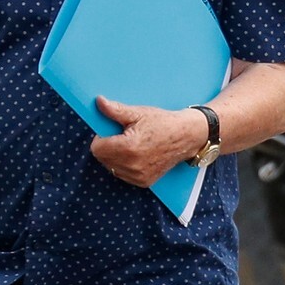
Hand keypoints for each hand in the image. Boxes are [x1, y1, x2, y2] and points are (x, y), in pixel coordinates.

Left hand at [91, 98, 209, 187]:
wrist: (186, 137)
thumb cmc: (163, 123)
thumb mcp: (138, 113)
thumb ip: (115, 110)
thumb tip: (99, 102)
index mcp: (128, 148)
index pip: (97, 149)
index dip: (100, 138)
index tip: (110, 131)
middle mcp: (133, 165)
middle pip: (103, 159)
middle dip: (107, 147)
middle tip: (122, 136)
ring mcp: (139, 176)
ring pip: (111, 168)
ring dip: (115, 157)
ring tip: (131, 145)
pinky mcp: (144, 182)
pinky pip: (123, 175)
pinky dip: (124, 166)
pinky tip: (136, 155)